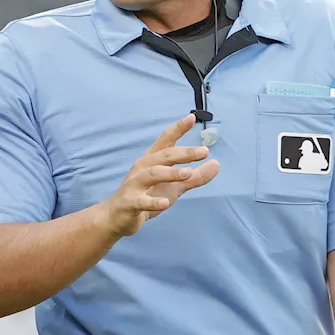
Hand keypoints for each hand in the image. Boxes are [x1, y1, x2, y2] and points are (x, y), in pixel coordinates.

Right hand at [101, 114, 219, 237]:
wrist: (118, 217)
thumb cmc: (147, 196)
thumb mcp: (175, 187)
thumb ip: (195, 177)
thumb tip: (217, 164)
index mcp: (153, 160)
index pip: (165, 140)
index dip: (178, 128)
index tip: (191, 117)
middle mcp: (143, 168)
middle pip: (164, 155)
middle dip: (184, 152)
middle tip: (204, 151)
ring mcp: (134, 184)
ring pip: (153, 174)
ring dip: (171, 173)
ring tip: (188, 174)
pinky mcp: (129, 202)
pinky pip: (141, 201)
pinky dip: (153, 202)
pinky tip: (164, 203)